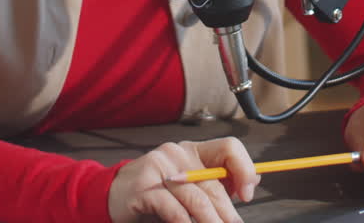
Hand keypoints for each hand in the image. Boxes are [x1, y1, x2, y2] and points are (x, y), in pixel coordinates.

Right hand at [107, 137, 260, 222]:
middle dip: (227, 212)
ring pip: (196, 198)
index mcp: (192, 151)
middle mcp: (177, 154)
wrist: (112, 197)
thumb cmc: (155, 195)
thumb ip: (214, 183)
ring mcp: (158, 168)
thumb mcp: (188, 186)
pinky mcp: (143, 188)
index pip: (228, 147)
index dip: (244, 168)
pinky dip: (185, 222)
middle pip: (213, 182)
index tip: (247, 194)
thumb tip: (251, 183)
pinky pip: (173, 209)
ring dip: (211, 220)